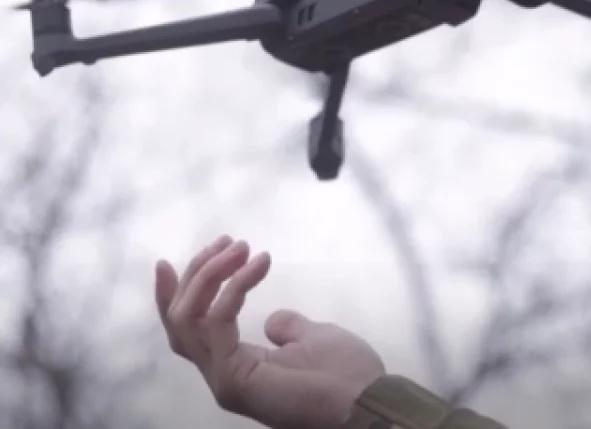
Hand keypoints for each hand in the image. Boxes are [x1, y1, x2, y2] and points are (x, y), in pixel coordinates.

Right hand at [155, 235, 385, 428]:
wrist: (368, 404)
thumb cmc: (347, 374)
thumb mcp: (313, 338)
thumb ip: (287, 328)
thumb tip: (271, 318)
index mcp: (237, 367)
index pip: (190, 330)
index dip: (175, 295)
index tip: (169, 260)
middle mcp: (222, 374)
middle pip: (182, 321)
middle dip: (196, 275)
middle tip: (225, 240)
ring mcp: (224, 379)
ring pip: (188, 320)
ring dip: (210, 274)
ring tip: (240, 246)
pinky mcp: (233, 378)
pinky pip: (217, 322)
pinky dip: (234, 287)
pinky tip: (258, 264)